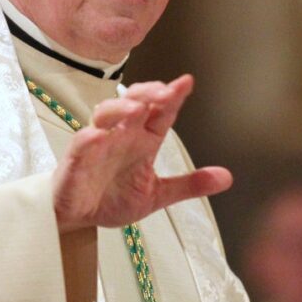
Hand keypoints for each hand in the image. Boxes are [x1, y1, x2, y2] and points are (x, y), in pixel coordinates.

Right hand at [51, 74, 232, 231]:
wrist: (79, 219)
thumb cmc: (114, 198)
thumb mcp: (158, 195)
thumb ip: (189, 185)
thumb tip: (227, 177)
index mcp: (143, 140)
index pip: (161, 112)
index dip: (172, 96)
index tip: (187, 82)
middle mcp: (121, 135)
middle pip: (134, 103)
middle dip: (148, 93)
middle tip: (165, 92)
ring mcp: (97, 145)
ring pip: (105, 115)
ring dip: (120, 108)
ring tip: (136, 108)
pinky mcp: (75, 162)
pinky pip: (80, 145)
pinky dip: (88, 139)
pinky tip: (98, 136)